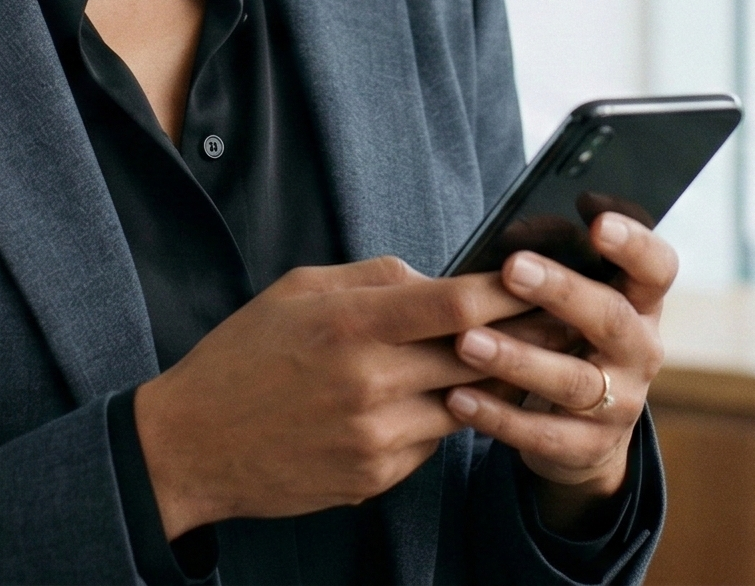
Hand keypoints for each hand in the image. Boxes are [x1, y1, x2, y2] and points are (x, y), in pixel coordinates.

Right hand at [132, 256, 529, 535]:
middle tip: (562, 318)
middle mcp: (368, 383)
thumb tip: (438, 279)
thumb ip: (373, 278)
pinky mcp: (375, 476)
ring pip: (464, 404)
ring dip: (489, 383)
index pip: (454, 305)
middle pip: (476, 357)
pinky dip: (439, 418)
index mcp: (349, 324)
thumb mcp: (298, 290)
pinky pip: (431, 442)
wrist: (192, 445)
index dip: (508, 291)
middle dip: (523, 336)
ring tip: (519, 359)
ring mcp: (374, 437)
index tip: (540, 277)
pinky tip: (433, 401)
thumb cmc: (242, 357)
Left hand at [442, 211, 675, 531]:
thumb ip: (555, 269)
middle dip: (561, 291)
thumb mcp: (574, 306)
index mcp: (641, 304)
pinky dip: (497, 416)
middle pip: (611, 318)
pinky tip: (457, 397)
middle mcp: (640, 351)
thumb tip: (506, 235)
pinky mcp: (588, 448)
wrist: (583, 436)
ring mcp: (621, 404)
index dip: (634, 244)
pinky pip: (542, 434)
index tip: (596, 222)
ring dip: (518, 359)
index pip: (657, 268)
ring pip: (572, 381)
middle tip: (512, 267)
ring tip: (467, 341)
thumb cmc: (568, 342)